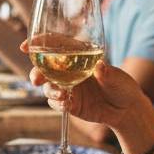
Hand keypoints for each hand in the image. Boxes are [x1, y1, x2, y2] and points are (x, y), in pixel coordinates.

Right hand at [23, 50, 141, 127]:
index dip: (38, 44)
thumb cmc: (122, 85)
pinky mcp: (70, 103)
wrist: (127, 110)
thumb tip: (99, 67)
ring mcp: (67, 87)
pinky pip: (56, 102)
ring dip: (50, 90)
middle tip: (36, 79)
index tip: (26, 46)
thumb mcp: (117, 77)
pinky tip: (66, 104)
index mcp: (78, 55)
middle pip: (44, 67)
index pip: (54, 45)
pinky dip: (58, 103)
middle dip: (36, 72)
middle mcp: (68, 70)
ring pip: (48, 86)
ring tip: (62, 94)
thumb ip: (106, 72)